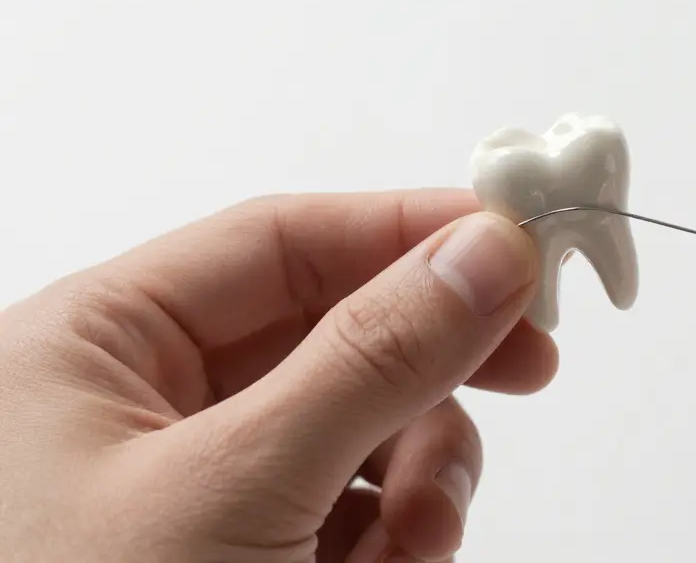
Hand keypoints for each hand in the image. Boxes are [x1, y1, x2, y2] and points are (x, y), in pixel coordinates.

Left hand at [0, 189, 554, 561]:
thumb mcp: (237, 488)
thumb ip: (372, 358)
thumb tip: (485, 251)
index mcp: (98, 346)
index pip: (285, 240)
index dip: (410, 230)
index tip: (521, 245)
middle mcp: (146, 405)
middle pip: (337, 330)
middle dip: (431, 366)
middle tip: (532, 363)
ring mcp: (200, 486)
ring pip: (363, 427)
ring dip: (421, 478)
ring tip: (417, 545)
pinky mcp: (248, 552)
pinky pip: (356, 508)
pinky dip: (395, 539)